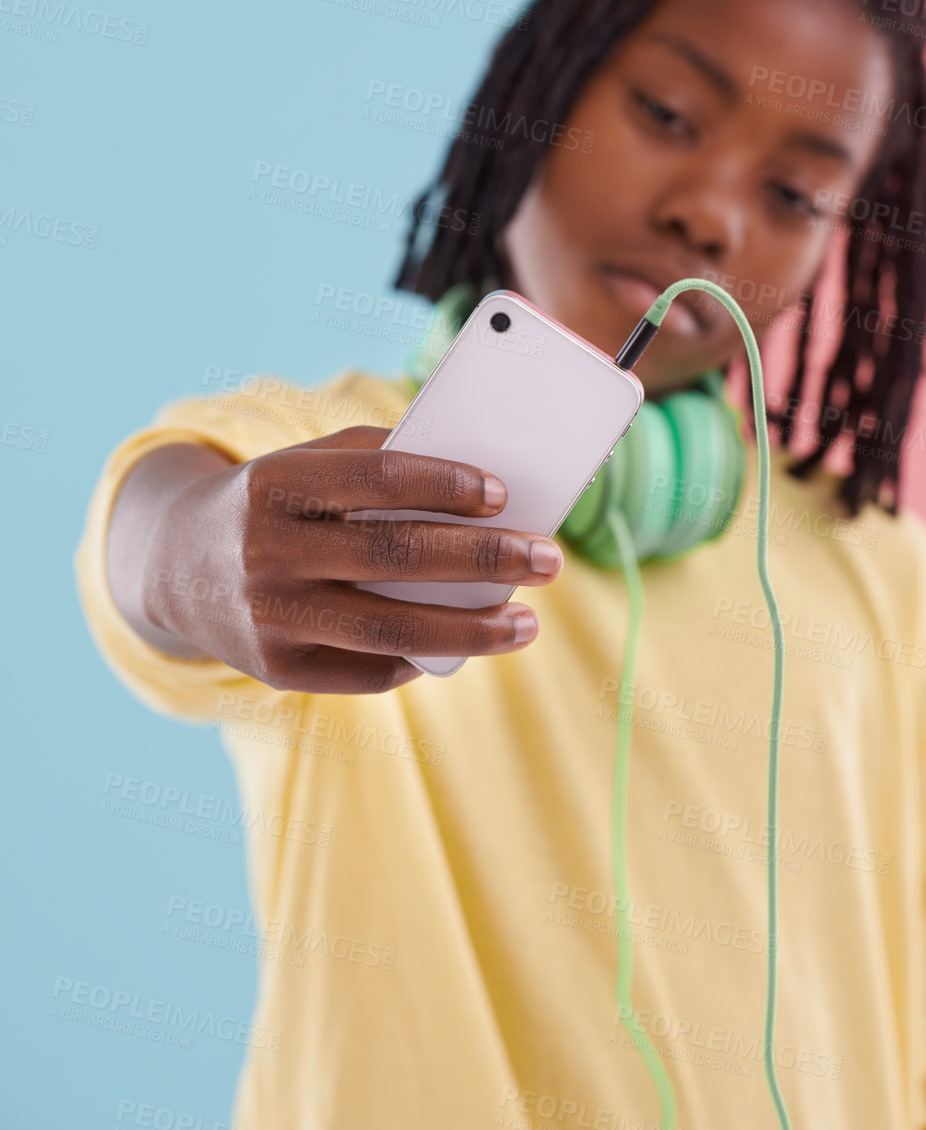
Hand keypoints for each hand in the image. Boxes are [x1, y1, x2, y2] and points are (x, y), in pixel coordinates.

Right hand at [133, 425, 562, 692]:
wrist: (174, 562)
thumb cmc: (274, 500)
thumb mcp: (308, 462)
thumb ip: (379, 459)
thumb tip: (481, 481)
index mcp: (276, 483)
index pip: (377, 479)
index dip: (445, 484)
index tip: (503, 494)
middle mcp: (267, 552)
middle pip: (397, 556)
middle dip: (486, 558)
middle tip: (548, 558)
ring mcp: (270, 618)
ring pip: (391, 629)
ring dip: (473, 629)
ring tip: (527, 623)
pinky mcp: (276, 670)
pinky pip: (369, 670)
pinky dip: (423, 656)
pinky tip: (463, 643)